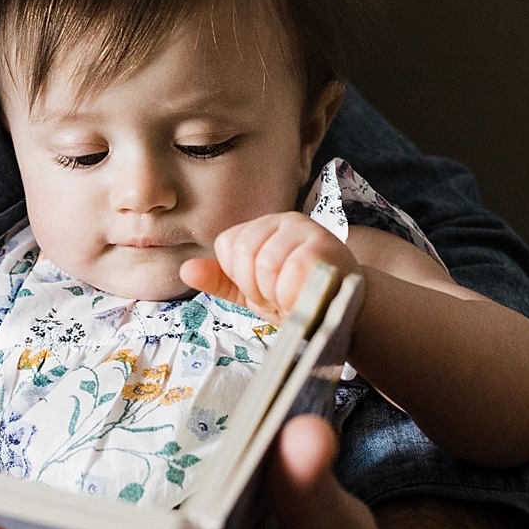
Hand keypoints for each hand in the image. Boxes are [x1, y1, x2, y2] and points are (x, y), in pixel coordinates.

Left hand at [180, 212, 356, 321]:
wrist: (343, 309)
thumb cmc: (298, 297)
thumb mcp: (253, 291)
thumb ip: (221, 280)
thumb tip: (185, 269)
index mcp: (262, 226)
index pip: (227, 245)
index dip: (241, 278)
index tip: (263, 290)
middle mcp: (284, 220)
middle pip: (244, 254)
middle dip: (258, 289)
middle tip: (280, 297)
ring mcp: (307, 230)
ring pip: (266, 264)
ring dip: (278, 295)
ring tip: (295, 297)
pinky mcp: (326, 247)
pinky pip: (292, 273)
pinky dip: (294, 296)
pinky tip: (307, 298)